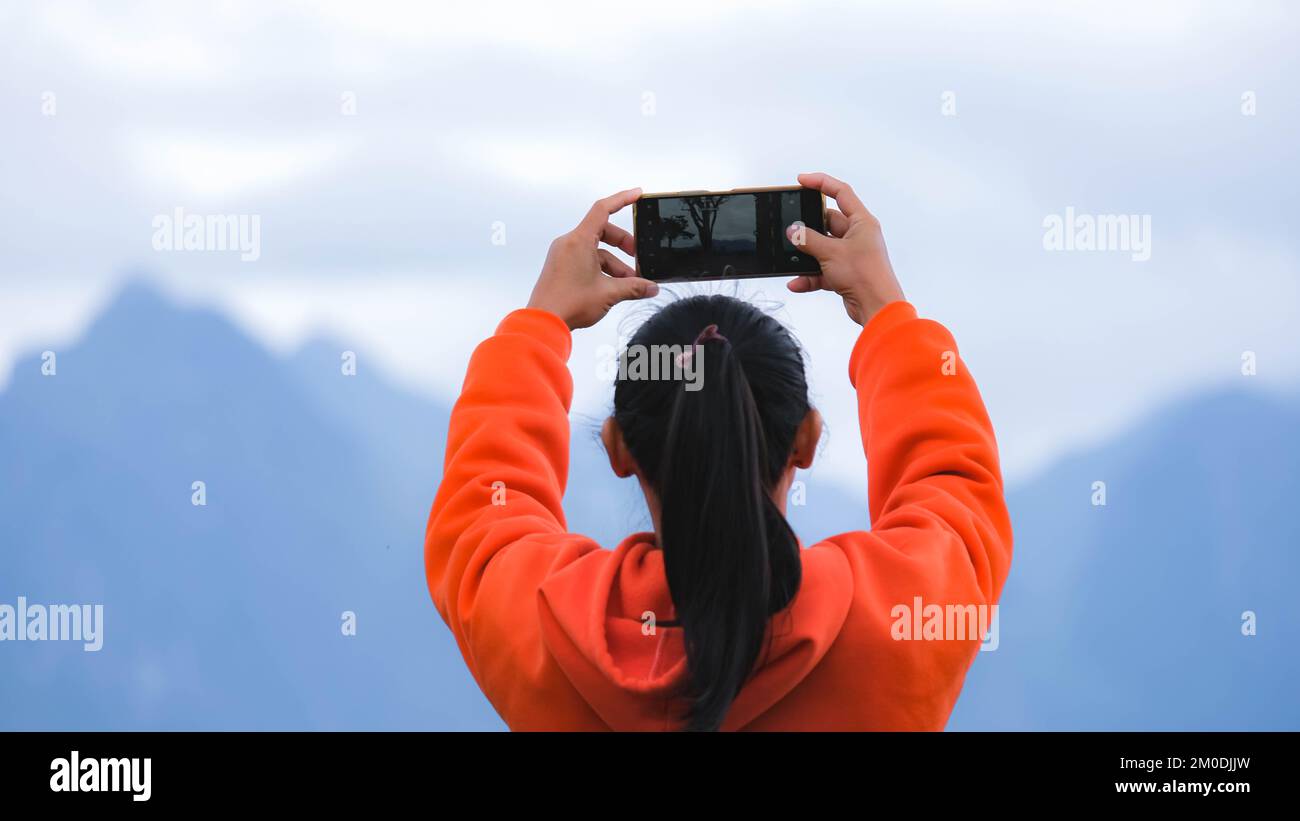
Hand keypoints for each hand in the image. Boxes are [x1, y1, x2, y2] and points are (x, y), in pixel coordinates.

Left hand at [527, 188, 659, 329]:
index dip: (622, 199)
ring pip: (596, 250)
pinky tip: (614, 287)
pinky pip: (586, 260)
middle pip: (602, 232)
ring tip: (629, 283)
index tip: (638, 194)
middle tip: (638, 257)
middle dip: (624, 244)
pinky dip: (602, 269)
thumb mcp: (609, 293)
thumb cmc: (568, 303)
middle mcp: (569, 243)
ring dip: (615, 263)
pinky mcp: (561, 267)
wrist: (544, 321)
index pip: (603, 209)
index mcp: (579, 240)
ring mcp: (563, 255)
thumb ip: (634, 287)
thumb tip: (651, 287)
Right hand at [786, 172, 904, 325]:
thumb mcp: (831, 253)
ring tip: (791, 257)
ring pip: (822, 248)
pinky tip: (796, 282)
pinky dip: (809, 276)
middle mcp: (858, 236)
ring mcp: (851, 255)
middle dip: (808, 229)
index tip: (802, 180)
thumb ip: (809, 240)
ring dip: (807, 255)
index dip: (821, 183)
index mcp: (862, 222)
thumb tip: (793, 231)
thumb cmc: (866, 276)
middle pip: (827, 223)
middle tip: (791, 228)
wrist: (877, 307)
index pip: (841, 193)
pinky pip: (822, 270)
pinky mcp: (845, 273)